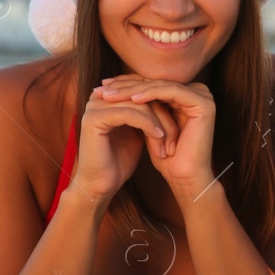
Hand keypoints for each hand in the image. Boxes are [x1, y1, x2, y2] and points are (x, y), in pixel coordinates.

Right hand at [69, 83, 178, 203]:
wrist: (100, 186)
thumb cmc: (118, 162)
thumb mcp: (137, 132)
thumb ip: (145, 114)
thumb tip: (168, 100)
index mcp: (107, 97)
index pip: (142, 88)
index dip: (163, 104)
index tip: (180, 121)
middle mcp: (98, 97)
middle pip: (142, 94)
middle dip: (164, 114)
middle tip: (176, 136)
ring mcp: (95, 107)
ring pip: (140, 104)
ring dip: (159, 123)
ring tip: (168, 142)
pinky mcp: (94, 119)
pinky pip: (130, 114)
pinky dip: (148, 125)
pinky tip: (158, 138)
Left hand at [95, 75, 218, 197]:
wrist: (184, 178)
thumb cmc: (166, 157)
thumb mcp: (148, 126)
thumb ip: (141, 106)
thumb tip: (113, 88)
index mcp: (187, 95)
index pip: (151, 84)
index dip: (126, 85)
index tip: (102, 88)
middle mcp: (198, 92)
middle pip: (155, 83)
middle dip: (125, 86)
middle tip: (102, 89)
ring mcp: (203, 96)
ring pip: (160, 86)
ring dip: (133, 90)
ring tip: (111, 95)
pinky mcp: (203, 103)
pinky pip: (171, 92)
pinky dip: (151, 94)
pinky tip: (133, 99)